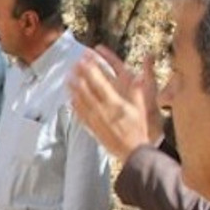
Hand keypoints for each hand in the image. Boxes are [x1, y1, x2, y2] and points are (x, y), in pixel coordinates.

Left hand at [69, 47, 162, 161]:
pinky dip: (74, 105)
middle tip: (74, 63)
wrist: (133, 152)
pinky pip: (80, 115)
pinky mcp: (92, 128)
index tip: (85, 58)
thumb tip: (139, 76)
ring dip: (73, 87)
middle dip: (79, 74)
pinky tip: (70, 98)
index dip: (91, 68)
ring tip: (67, 77)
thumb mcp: (142, 108)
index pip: (99, 81)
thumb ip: (138, 91)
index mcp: (114, 103)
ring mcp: (95, 120)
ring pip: (80, 100)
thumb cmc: (139, 129)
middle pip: (86, 88)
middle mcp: (101, 110)